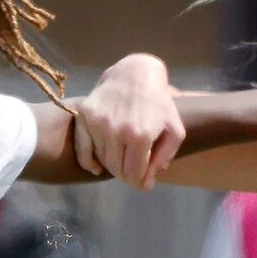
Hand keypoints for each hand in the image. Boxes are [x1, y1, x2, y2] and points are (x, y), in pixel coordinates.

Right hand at [69, 54, 184, 186]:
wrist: (136, 73)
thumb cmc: (159, 102)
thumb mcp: (174, 128)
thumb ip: (165, 156)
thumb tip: (148, 180)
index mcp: (140, 136)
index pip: (133, 174)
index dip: (139, 183)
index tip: (144, 184)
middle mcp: (116, 131)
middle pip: (116, 169)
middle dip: (127, 175)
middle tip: (133, 174)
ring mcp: (97, 123)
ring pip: (101, 159)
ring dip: (111, 165)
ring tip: (122, 161)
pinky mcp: (84, 115)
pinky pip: (82, 148)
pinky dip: (88, 162)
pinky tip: (96, 168)